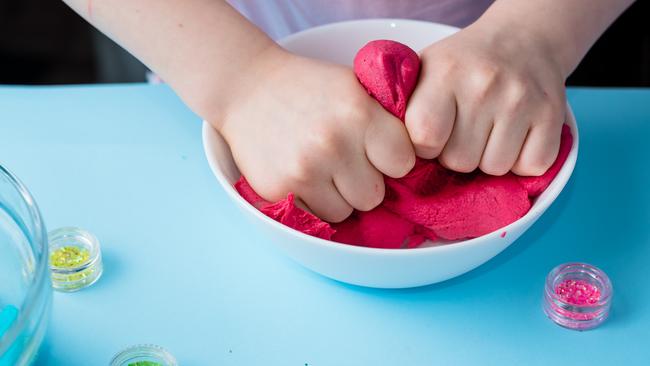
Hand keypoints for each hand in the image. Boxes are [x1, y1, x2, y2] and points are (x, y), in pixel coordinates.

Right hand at [215, 49, 414, 221]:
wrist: (246, 89)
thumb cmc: (309, 88)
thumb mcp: (353, 86)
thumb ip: (386, 119)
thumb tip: (422, 161)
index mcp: (359, 112)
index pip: (404, 164)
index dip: (391, 159)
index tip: (376, 150)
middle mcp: (334, 142)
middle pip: (375, 196)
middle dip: (364, 182)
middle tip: (345, 161)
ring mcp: (305, 169)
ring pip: (347, 211)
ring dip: (339, 196)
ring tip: (321, 167)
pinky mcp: (280, 190)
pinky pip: (317, 216)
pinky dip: (313, 202)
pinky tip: (302, 175)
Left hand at [405, 21, 566, 175]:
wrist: (523, 40)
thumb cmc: (463, 66)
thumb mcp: (425, 72)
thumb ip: (405, 108)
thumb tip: (391, 153)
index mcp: (445, 74)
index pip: (425, 138)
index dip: (425, 147)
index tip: (431, 135)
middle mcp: (485, 85)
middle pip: (460, 161)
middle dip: (458, 154)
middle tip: (463, 132)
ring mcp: (522, 101)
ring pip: (495, 168)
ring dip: (489, 159)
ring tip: (488, 132)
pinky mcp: (553, 116)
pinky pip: (531, 167)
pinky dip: (522, 161)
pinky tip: (515, 137)